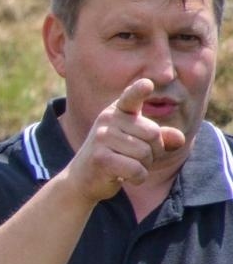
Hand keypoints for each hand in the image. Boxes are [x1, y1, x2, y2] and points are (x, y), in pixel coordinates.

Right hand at [66, 78, 186, 200]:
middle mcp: (108, 120)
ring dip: (144, 166)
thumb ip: (162, 137)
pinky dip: (138, 178)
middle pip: (153, 133)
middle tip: (138, 158)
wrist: (83, 179)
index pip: (131, 97)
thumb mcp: (140, 143)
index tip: (148, 84)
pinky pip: (136, 169)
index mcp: (118, 111)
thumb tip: (180, 138)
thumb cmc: (117, 156)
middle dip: (154, 151)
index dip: (139, 91)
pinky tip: (125, 177)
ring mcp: (101, 138)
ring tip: (128, 166)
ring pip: (145, 153)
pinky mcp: (100, 158)